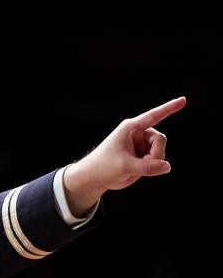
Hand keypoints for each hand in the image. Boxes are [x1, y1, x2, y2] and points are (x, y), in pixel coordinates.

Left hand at [62, 96, 185, 217]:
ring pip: (160, 152)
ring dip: (152, 163)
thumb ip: (147, 167)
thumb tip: (167, 167)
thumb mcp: (125, 167)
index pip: (154, 116)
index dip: (169, 108)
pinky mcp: (143, 156)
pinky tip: (136, 170)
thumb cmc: (104, 167)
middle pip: (160, 140)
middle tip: (141, 165)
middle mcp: (139, 133)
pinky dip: (150, 168)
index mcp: (131, 128)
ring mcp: (142, 145)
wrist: (95, 178)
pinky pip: (156, 161)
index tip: (183, 100)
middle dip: (155, 155)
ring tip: (134, 168)